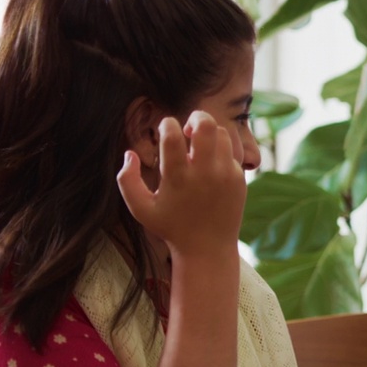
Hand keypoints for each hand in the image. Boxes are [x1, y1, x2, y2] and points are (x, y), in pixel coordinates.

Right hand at [117, 112, 246, 257]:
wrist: (208, 248)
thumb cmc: (170, 227)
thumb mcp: (140, 209)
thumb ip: (127, 180)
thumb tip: (130, 153)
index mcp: (178, 178)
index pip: (172, 135)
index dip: (166, 124)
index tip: (165, 130)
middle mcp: (205, 174)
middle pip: (206, 125)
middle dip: (194, 118)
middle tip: (187, 130)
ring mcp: (226, 175)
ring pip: (222, 133)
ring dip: (209, 133)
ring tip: (198, 146)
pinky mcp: (240, 179)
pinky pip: (232, 151)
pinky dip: (219, 150)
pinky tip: (209, 162)